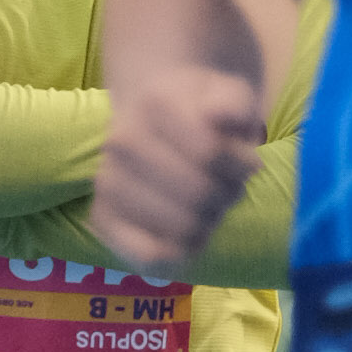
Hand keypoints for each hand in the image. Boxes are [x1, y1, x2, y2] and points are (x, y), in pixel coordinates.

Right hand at [92, 71, 268, 277]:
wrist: (158, 121)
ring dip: (208, 224)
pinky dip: (177, 253)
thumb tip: (218, 116)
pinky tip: (188, 236)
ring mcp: (107, 182)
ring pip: (180, 228)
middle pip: (198, 193)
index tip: (248, 163)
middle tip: (231, 189)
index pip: (211, 154)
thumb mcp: (231, 95)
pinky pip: (146, 256)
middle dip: (227, 196)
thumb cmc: (204, 114)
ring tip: (210, 207)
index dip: (242, 166)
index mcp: (154, 106)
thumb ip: (234, 102)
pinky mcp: (102, 219)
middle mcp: (120, 142)